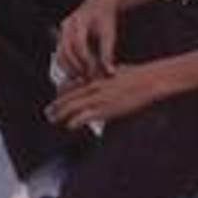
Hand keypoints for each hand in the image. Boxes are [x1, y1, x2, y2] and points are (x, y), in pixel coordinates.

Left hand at [48, 55, 176, 132]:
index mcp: (95, 76)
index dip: (61, 94)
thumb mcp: (117, 71)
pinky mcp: (104, 108)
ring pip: (71, 106)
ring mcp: (97, 97)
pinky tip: (70, 126)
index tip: (56, 100)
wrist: (149, 80)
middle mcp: (92, 85)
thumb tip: (103, 79)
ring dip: (60, 114)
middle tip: (48, 113)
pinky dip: (74, 122)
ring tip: (53, 120)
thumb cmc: (137, 75)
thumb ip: (105, 76)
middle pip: (68, 96)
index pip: (71, 85)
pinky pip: (83, 116)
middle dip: (56, 106)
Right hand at [52, 0, 122, 88]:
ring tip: (81, 77)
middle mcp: (67, 25)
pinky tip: (78, 72)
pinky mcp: (60, 37)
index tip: (93, 70)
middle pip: (66, 50)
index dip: (85, 59)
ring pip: (60, 54)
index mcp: (80, 21)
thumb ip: (107, 54)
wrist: (98, 5)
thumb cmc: (105, 19)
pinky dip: (67, 65)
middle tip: (87, 77)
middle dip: (75, 66)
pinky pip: (60, 54)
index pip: (79, 44)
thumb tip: (110, 73)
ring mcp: (61, 31)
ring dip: (69, 68)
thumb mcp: (109, 35)